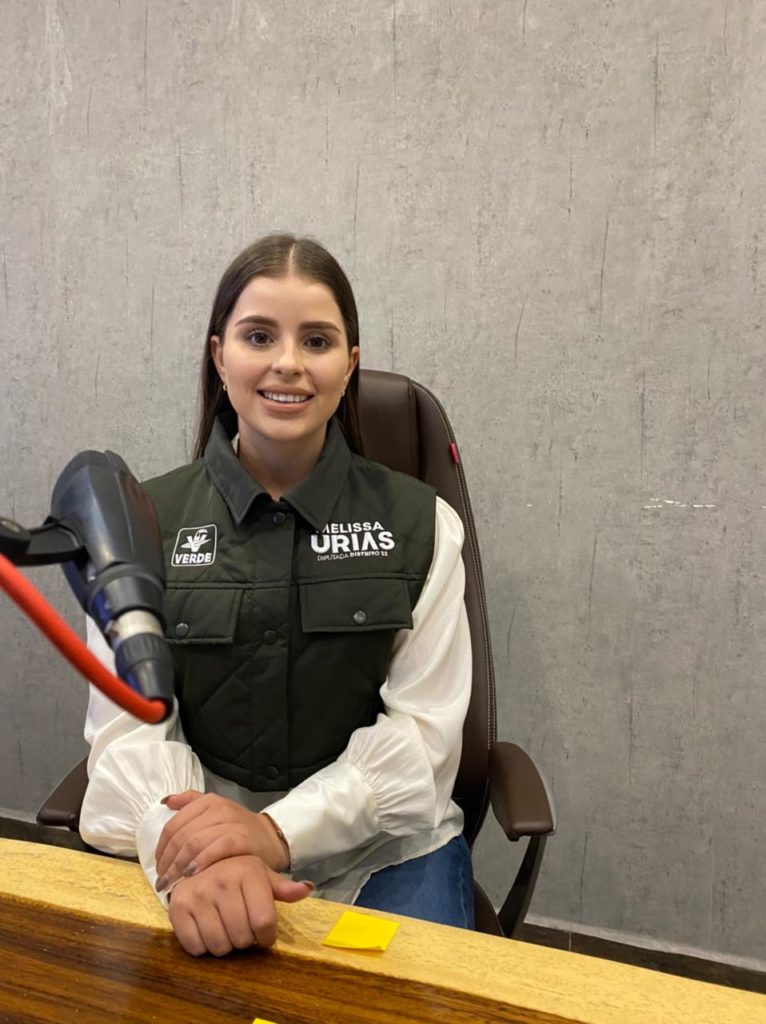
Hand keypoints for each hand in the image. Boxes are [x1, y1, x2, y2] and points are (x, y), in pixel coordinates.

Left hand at [155, 791, 289, 892]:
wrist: (271, 839)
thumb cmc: (238, 830)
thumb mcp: (215, 812)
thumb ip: (191, 803)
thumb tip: (166, 801)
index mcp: (208, 802)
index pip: (174, 825)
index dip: (161, 848)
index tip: (158, 868)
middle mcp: (218, 808)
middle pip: (181, 835)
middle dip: (167, 861)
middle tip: (162, 881)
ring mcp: (231, 822)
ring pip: (195, 842)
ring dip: (179, 866)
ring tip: (171, 884)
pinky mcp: (242, 838)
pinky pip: (216, 848)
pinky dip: (201, 861)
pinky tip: (191, 875)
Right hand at [168, 854, 311, 955]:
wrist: (197, 864)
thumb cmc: (235, 874)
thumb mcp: (262, 876)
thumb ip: (283, 887)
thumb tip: (307, 888)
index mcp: (248, 872)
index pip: (265, 923)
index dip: (266, 937)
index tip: (263, 935)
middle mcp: (222, 880)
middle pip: (242, 938)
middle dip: (245, 941)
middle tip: (240, 929)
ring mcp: (198, 893)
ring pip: (219, 946)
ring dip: (224, 945)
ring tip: (225, 929)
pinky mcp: (177, 907)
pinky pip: (195, 947)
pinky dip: (202, 947)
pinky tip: (205, 929)